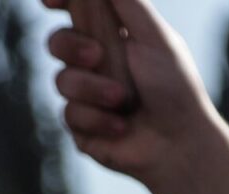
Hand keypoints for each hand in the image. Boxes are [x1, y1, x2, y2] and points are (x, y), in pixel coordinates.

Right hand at [43, 0, 220, 190]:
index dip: (59, 1)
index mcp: (113, 36)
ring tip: (124, 101)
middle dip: (71, 46)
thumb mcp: (155, 37)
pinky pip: (70, 114)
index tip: (50, 1)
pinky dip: (98, 118)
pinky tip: (122, 126)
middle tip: (97, 56)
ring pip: (62, 80)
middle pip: (57, 41)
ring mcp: (85, 95)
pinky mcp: (80, 127)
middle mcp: (95, 63)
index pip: (76, 11)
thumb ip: (128, 3)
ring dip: (94, 90)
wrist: (178, 143)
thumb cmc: (174, 89)